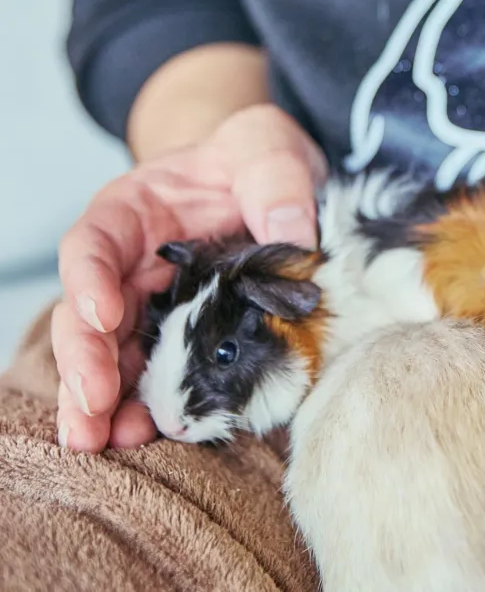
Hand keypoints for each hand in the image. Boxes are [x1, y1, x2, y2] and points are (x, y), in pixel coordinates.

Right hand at [53, 104, 326, 452]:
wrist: (269, 183)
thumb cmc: (257, 161)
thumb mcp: (269, 150)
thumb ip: (275, 181)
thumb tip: (291, 233)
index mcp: (135, 212)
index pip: (96, 242)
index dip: (90, 279)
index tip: (103, 314)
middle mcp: (130, 264)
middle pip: (89, 312)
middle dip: (86, 362)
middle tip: (93, 408)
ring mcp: (151, 304)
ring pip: (111, 353)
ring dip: (102, 400)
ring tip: (103, 441)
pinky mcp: (180, 336)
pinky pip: (155, 370)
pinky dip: (144, 403)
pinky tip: (139, 436)